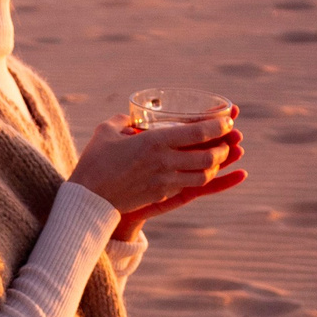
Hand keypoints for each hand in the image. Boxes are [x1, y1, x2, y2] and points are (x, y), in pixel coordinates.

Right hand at [67, 114, 246, 232]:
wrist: (88, 198)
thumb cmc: (94, 162)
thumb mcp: (107, 132)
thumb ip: (124, 121)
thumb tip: (132, 118)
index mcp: (155, 142)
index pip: (198, 133)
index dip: (218, 125)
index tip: (229, 119)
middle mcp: (165, 162)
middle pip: (208, 156)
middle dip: (224, 147)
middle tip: (227, 139)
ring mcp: (165, 182)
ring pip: (204, 175)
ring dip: (216, 166)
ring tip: (218, 157)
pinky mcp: (161, 195)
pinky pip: (190, 186)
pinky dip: (201, 178)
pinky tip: (203, 172)